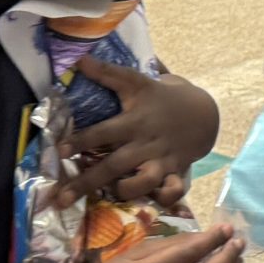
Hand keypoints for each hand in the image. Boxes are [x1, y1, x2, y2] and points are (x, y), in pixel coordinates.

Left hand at [54, 60, 220, 208]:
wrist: (204, 112)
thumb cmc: (163, 97)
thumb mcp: (139, 81)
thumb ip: (109, 73)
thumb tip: (79, 59)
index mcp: (134, 121)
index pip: (104, 132)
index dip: (82, 141)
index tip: (59, 150)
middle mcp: (145, 143)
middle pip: (114, 165)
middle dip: (87, 182)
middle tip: (61, 198)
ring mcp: (161, 160)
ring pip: (142, 183)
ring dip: (122, 191)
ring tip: (104, 197)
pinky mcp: (174, 172)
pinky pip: (171, 191)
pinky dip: (162, 199)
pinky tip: (149, 204)